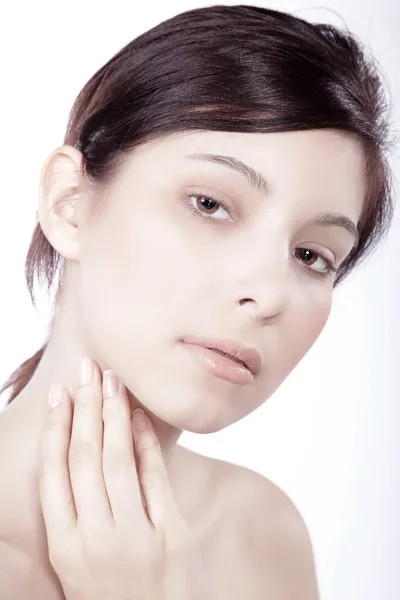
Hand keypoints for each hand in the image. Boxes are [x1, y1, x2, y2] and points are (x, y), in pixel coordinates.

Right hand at [37, 358, 207, 599]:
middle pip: (85, 458)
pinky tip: (139, 416)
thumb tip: (74, 453)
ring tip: (111, 380)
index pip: (53, 474)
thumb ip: (75, 516)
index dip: (55, 429)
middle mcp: (95, 540)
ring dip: (114, 415)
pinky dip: (146, 443)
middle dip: (85, 407)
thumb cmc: (112, 596)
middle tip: (86, 368)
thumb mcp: (79, 564)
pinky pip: (155, 478)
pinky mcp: (172, 536)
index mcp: (65, 547)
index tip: (59, 393)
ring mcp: (135, 538)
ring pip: (118, 460)